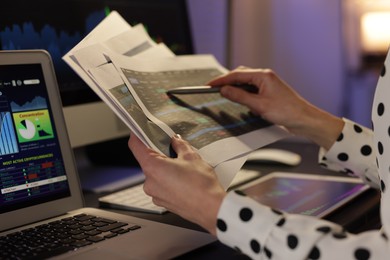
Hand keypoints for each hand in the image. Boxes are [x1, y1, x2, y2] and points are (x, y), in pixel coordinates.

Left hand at [128, 133, 225, 234]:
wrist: (211, 208)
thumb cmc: (201, 185)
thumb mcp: (191, 156)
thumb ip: (179, 145)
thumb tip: (175, 141)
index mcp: (153, 167)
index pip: (136, 146)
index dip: (138, 136)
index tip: (141, 130)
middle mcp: (149, 182)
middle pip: (148, 161)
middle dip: (160, 153)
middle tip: (174, 149)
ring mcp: (155, 194)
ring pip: (156, 174)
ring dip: (166, 168)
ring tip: (184, 168)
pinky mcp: (163, 202)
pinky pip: (162, 186)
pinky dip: (169, 180)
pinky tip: (185, 179)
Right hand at [209, 67, 343, 149]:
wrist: (304, 120)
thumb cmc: (286, 111)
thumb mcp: (258, 105)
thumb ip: (239, 96)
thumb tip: (224, 90)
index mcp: (263, 76)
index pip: (237, 75)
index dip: (221, 80)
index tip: (209, 85)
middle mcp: (265, 77)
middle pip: (241, 76)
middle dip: (228, 83)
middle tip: (215, 90)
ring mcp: (268, 84)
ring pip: (246, 84)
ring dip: (237, 90)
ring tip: (227, 97)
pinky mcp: (269, 93)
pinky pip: (252, 91)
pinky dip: (245, 96)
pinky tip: (243, 103)